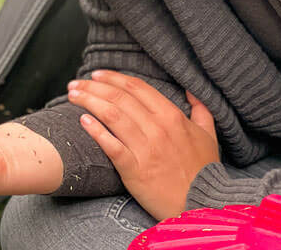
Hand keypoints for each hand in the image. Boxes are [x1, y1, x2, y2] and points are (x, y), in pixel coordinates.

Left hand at [67, 70, 218, 220]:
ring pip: (111, 115)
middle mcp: (157, 128)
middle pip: (119, 97)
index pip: (136, 87)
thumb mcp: (208, 136)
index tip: (96, 74)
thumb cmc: (204, 171)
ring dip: (88, 101)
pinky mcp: (135, 169)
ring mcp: (146, 148)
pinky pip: (111, 145)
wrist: (203, 206)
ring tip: (72, 95)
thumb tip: (190, 91)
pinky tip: (82, 120)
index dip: (113, 77)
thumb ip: (200, 110)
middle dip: (93, 86)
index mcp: (172, 116)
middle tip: (75, 83)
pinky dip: (95, 131)